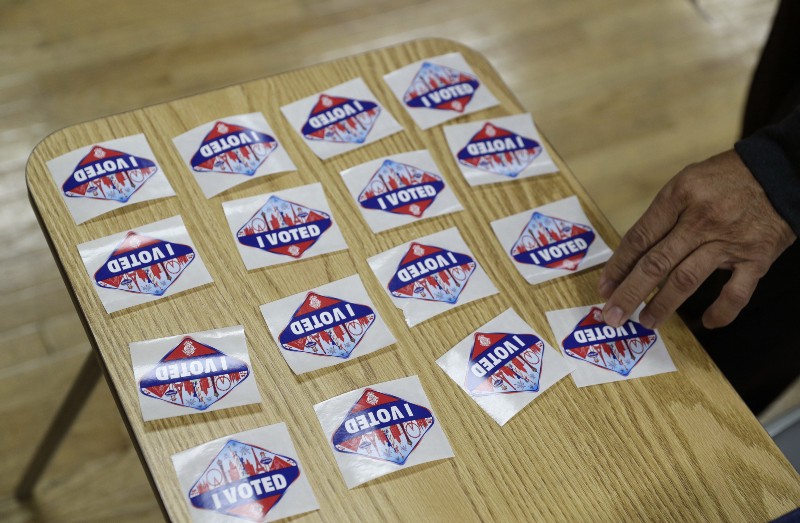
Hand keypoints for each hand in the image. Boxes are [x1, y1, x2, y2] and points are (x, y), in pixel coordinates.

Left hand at [598, 149, 795, 329]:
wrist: (780, 171)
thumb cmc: (725, 179)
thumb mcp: (685, 183)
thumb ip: (661, 216)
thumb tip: (633, 256)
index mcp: (678, 197)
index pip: (639, 238)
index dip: (618, 267)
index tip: (604, 288)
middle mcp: (701, 219)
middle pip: (656, 263)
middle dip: (630, 293)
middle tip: (613, 315)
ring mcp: (729, 240)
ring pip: (687, 279)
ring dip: (663, 305)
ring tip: (646, 321)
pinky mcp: (756, 257)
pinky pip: (737, 292)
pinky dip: (722, 311)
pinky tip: (708, 323)